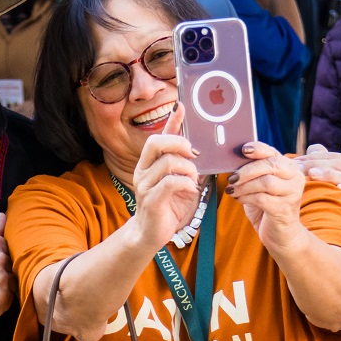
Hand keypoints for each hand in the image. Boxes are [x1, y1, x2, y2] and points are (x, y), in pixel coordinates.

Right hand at [130, 106, 204, 249]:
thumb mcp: (177, 181)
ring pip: (167, 163)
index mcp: (148, 164)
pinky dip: (186, 183)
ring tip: (194, 179)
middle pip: (156, 143)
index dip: (171, 121)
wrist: (151, 234)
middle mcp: (143, 171)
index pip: (158, 136)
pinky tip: (191, 189)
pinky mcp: (151, 201)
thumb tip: (197, 146)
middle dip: (179, 143)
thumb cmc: (167, 205)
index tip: (181, 106)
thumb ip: (184, 164)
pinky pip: (170, 183)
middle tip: (195, 153)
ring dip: (188, 168)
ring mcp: (144, 186)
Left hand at [227, 141, 308, 252]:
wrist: (281, 234)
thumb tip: (231, 160)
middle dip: (247, 170)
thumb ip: (253, 171)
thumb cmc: (267, 206)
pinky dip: (246, 197)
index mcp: (289, 167)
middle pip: (271, 165)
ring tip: (233, 190)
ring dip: (245, 186)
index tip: (243, 150)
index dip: (258, 149)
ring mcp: (292, 194)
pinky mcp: (284, 209)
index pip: (273, 152)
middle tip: (232, 177)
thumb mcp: (260, 185)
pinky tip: (240, 199)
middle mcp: (295, 178)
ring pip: (266, 182)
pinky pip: (261, 199)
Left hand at [299, 145, 340, 224]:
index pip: (333, 156)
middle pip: (338, 164)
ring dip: (329, 174)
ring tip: (312, 173)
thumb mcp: (331, 177)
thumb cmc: (335, 197)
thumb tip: (313, 149)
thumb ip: (323, 161)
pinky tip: (339, 188)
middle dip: (316, 164)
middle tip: (298, 167)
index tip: (295, 162)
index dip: (313, 157)